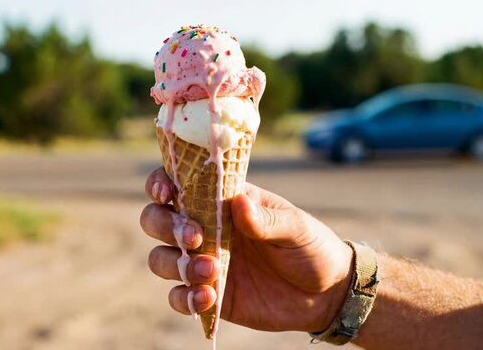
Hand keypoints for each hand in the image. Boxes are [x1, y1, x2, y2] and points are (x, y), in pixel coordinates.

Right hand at [140, 167, 352, 331]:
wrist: (326, 294)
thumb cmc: (311, 247)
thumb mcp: (297, 227)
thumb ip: (267, 218)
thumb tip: (239, 203)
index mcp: (223, 201)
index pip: (179, 182)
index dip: (161, 182)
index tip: (166, 193)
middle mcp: (206, 228)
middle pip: (156, 219)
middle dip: (166, 226)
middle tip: (196, 237)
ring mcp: (204, 262)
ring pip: (160, 258)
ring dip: (177, 264)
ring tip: (211, 272)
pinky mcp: (209, 295)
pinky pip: (177, 297)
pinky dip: (184, 298)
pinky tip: (208, 299)